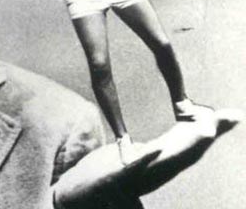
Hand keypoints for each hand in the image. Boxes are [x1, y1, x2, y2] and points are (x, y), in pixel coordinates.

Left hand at [52, 108, 242, 207]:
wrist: (78, 194)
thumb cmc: (105, 174)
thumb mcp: (132, 158)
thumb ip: (149, 151)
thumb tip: (163, 146)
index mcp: (158, 163)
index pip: (190, 144)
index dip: (212, 128)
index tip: (233, 114)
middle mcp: (153, 173)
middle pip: (186, 152)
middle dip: (209, 134)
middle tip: (230, 116)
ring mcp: (135, 178)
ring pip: (167, 161)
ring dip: (187, 145)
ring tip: (206, 129)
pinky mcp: (114, 179)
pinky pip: (132, 168)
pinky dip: (145, 158)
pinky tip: (156, 147)